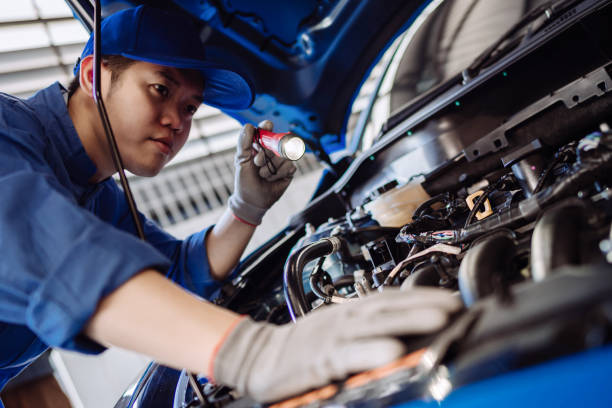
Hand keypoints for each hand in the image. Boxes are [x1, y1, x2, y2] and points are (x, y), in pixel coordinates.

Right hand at [212, 288, 461, 401]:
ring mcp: (334, 337)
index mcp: (351, 311)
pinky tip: (392, 352)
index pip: (392, 298)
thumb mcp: (338, 329)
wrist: (260, 356)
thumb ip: (369, 329)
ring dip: (407, 319)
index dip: (423, 297)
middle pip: (389, 306)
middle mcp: (346, 318)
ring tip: (437, 319)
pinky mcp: (321, 359)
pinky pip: (349, 354)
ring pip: (375, 325)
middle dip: (424, 304)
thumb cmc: (305, 344)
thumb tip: (406, 332)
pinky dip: (370, 351)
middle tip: (456, 305)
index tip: (453, 299)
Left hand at [228, 120, 296, 224]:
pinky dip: (279, 174)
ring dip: (271, 167)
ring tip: (263, 175)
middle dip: (267, 153)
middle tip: (258, 162)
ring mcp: (281, 160)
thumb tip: (249, 126)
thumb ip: (244, 143)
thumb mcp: (241, 160)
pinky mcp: (289, 171)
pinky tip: (272, 179)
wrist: (252, 201)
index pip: (266, 130)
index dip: (267, 127)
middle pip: (278, 141)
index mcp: (259, 145)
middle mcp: (272, 151)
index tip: (267, 125)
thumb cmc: (244, 180)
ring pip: (284, 155)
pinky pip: (289, 166)